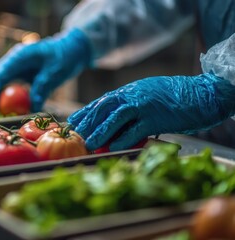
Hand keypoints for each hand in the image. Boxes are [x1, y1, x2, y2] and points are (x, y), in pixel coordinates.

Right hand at [0, 28, 90, 112]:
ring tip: (2, 114)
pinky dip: (12, 98)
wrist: (73, 47)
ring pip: (1, 82)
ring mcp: (17, 66)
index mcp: (20, 56)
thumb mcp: (56, 72)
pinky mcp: (21, 73)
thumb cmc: (66, 56)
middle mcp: (14, 60)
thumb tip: (32, 107)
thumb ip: (42, 88)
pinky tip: (15, 109)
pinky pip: (12, 86)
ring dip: (0, 98)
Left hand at [68, 73, 234, 150]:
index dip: (86, 111)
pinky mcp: (156, 118)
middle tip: (75, 134)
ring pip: (116, 118)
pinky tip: (113, 148)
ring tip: (89, 143)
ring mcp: (144, 106)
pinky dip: (124, 140)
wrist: (201, 94)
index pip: (102, 101)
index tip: (73, 120)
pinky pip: (136, 130)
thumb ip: (130, 104)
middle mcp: (133, 95)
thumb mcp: (147, 94)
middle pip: (104, 108)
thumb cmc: (174, 97)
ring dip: (101, 131)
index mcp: (130, 91)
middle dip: (88, 121)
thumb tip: (114, 121)